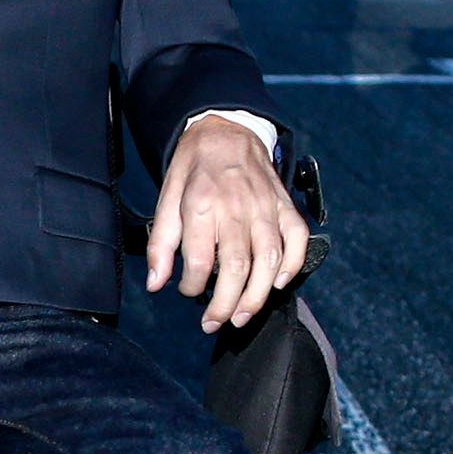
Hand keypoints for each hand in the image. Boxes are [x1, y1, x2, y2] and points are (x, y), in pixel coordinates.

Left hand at [146, 114, 308, 333]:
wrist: (226, 129)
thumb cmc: (194, 168)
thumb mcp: (167, 198)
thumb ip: (160, 242)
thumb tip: (155, 283)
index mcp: (202, 205)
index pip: (199, 260)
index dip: (192, 287)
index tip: (187, 291)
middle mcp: (236, 207)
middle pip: (237, 267)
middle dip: (225, 304)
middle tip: (214, 323)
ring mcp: (265, 207)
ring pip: (268, 259)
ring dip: (258, 295)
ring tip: (243, 316)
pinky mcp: (285, 205)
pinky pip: (297, 239)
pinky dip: (292, 265)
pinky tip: (278, 283)